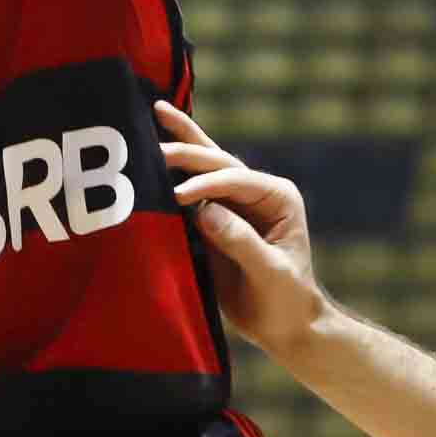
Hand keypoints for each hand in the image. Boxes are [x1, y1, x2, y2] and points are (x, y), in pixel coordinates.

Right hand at [156, 100, 328, 355]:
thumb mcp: (270, 274)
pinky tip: (153, 147)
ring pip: (205, 165)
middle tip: (149, 142)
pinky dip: (173, 169)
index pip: (236, 179)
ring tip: (155, 110)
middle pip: (218, 162)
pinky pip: (192, 189)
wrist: (286, 327)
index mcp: (278, 197)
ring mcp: (236, 202)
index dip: (206, 184)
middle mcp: (257, 192)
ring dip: (180, 142)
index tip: (177, 196)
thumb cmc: (286, 302)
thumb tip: (205, 212)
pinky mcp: (217, 217)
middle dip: (186, 152)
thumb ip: (241, 242)